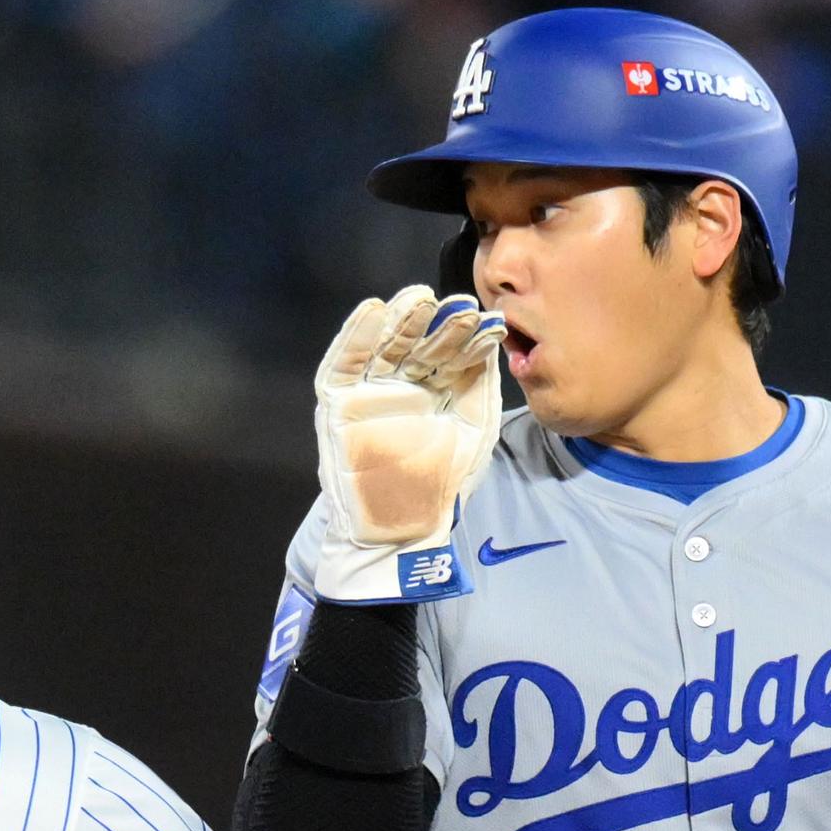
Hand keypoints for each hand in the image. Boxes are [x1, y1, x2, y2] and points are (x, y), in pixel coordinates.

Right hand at [310, 283, 504, 603]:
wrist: (403, 530)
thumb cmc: (441, 485)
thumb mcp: (473, 431)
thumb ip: (480, 388)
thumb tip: (490, 342)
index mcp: (435, 389)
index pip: (450, 353)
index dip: (468, 336)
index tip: (490, 318)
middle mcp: (402, 385)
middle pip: (418, 344)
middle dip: (438, 324)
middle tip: (461, 305)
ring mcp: (370, 392)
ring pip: (383, 347)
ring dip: (400, 321)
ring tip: (420, 299)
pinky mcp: (339, 403)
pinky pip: (344, 364)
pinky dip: (355, 337)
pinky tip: (373, 312)